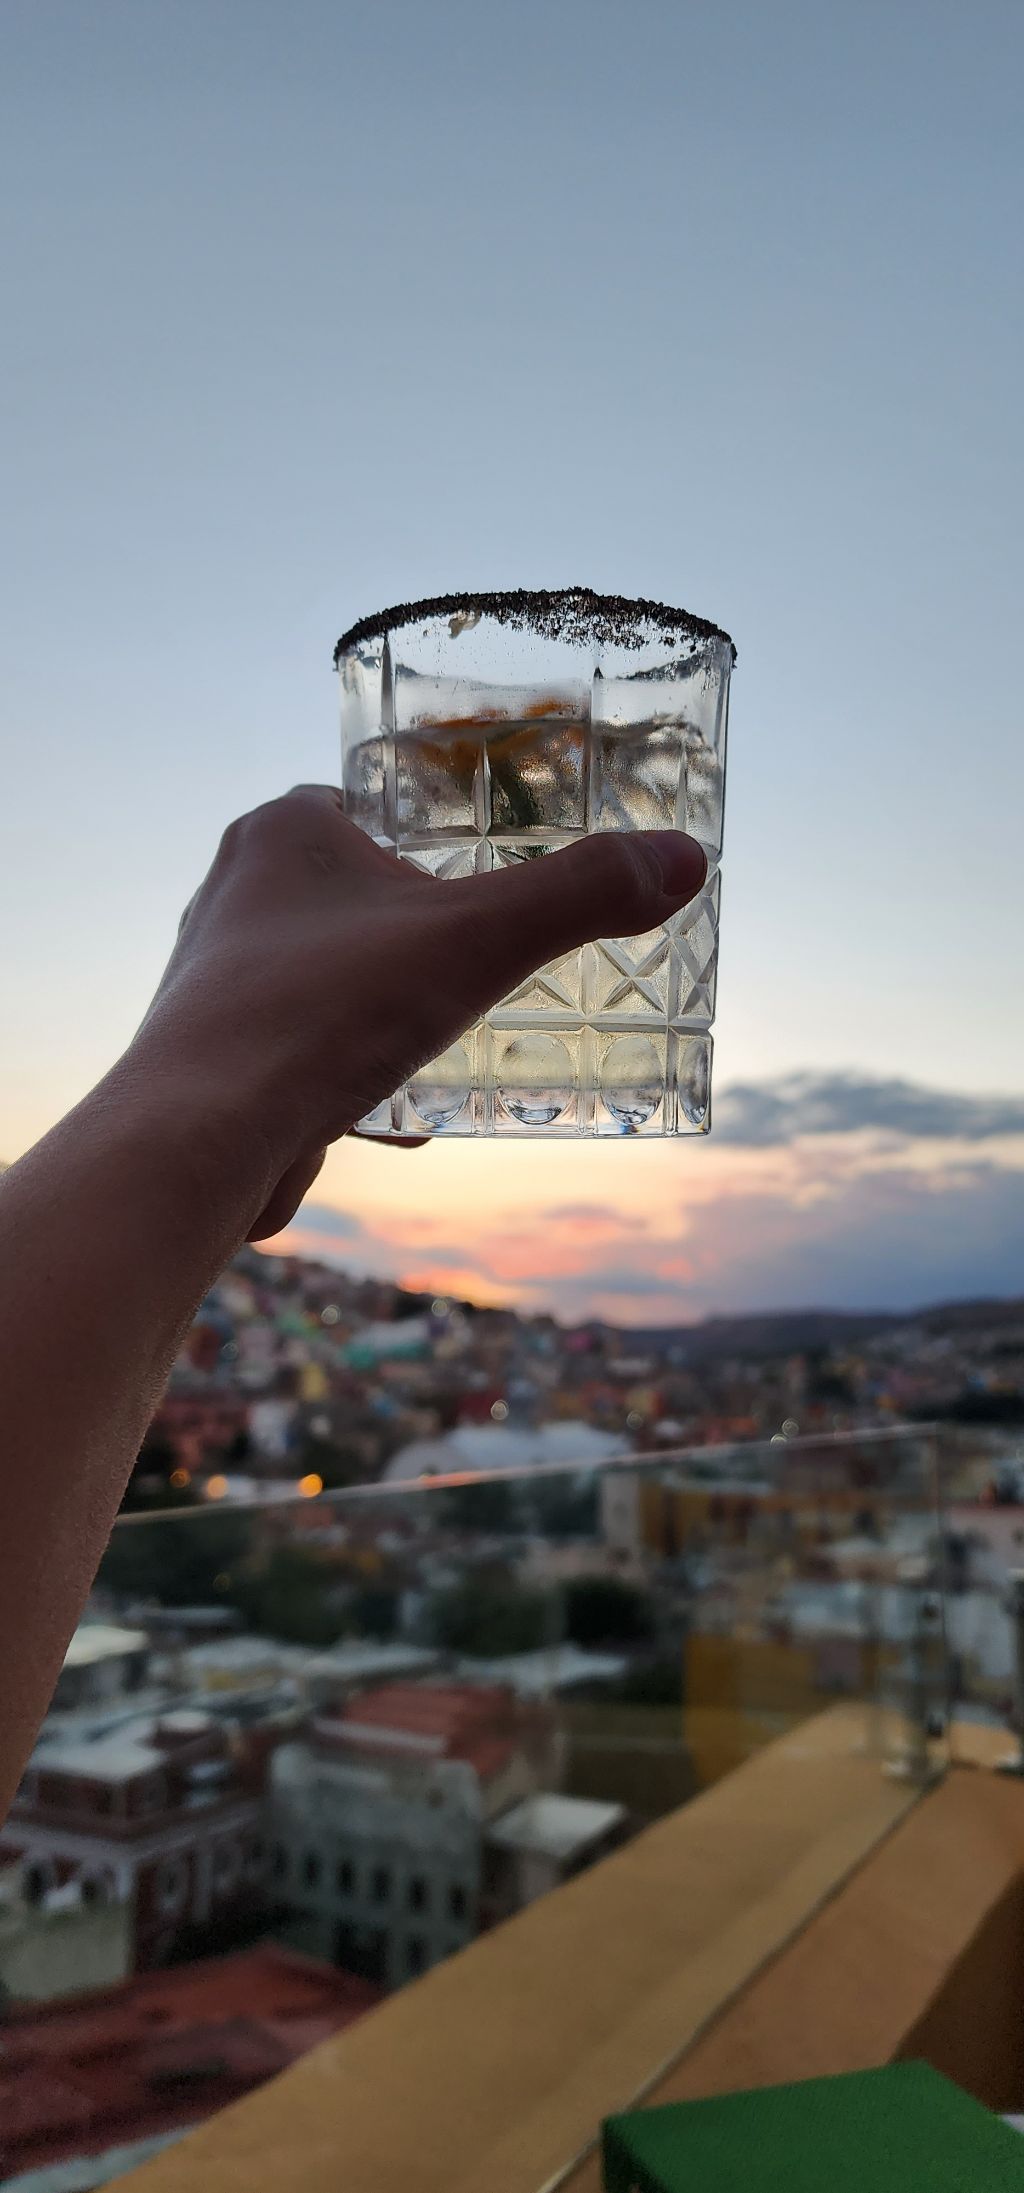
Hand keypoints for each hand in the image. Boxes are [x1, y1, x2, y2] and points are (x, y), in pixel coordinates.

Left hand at [128, 786, 707, 1238]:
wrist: (196, 1140)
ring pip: (330, 976)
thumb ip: (579, 897)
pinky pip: (305, 1049)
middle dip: (422, 930)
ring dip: (390, 1008)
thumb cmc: (322, 1016)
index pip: (368, 803)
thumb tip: (684, 860)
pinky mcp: (216, 1057)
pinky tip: (401, 1120)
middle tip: (489, 958)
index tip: (489, 867)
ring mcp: (217, 978)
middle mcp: (235, 893)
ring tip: (454, 1039)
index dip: (432, 831)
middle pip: (354, 893)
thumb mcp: (476, 943)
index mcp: (283, 832)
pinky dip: (355, 1074)